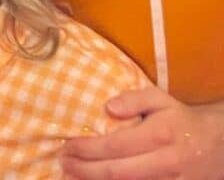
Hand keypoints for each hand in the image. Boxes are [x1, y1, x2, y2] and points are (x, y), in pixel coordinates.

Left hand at [61, 88, 223, 178]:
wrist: (219, 145)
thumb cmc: (181, 119)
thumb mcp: (159, 98)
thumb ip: (133, 99)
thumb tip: (108, 107)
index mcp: (159, 135)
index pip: (114, 146)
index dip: (87, 149)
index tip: (66, 145)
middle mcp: (165, 163)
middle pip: (117, 172)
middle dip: (85, 169)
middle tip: (63, 163)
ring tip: (73, 176)